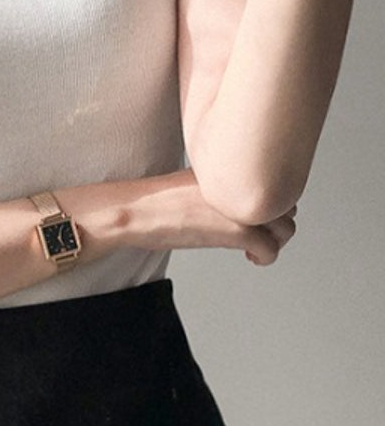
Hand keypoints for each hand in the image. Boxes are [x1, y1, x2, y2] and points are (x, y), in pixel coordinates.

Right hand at [127, 169, 296, 263]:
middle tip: (261, 232)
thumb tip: (230, 198)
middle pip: (287, 203)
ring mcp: (243, 208)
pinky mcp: (237, 232)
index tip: (260, 214)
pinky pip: (271, 249)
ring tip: (256, 247)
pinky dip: (266, 257)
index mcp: (236, 168)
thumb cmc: (158, 200)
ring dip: (276, 241)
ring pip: (286, 228)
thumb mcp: (197, 180)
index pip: (277, 181)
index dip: (272, 201)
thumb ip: (221, 184)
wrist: (139, 211)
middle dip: (277, 222)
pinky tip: (251, 257)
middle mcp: (244, 184)